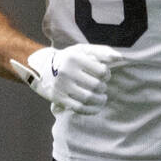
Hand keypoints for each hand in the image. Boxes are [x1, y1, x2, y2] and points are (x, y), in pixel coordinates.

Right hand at [9, 44, 124, 113]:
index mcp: (75, 57)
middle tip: (102, 88)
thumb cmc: (68, 59)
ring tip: (102, 99)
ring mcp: (61, 86)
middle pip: (96, 86)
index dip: (107, 75)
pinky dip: (91, 110)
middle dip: (103, 89)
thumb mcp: (82, 50)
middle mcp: (67, 71)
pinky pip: (79, 108)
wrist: (41, 68)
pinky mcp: (58, 98)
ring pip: (88, 98)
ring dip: (100, 101)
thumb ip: (102, 51)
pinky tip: (96, 107)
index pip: (101, 71)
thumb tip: (120, 57)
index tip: (104, 76)